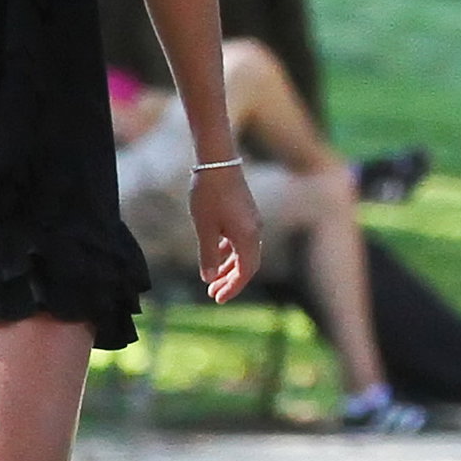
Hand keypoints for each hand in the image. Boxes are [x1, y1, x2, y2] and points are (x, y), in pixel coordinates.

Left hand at [189, 164, 261, 303]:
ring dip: (229, 267)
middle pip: (247, 265)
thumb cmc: (209, 194)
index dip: (232, 288)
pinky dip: (230, 251)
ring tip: (212, 279)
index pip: (245, 272)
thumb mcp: (204, 228)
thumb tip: (209, 278)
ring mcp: (252, 220)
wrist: (217, 161)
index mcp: (248, 237)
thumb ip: (208, 255)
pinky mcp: (245, 211)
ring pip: (243, 252)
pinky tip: (216, 254)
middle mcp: (255, 231)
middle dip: (231, 281)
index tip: (217, 299)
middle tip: (213, 294)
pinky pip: (241, 239)